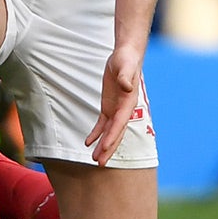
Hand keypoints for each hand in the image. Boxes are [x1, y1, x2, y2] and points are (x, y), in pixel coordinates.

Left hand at [85, 44, 145, 164]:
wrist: (126, 56)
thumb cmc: (127, 60)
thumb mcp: (125, 66)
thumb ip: (125, 77)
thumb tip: (126, 87)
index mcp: (129, 103)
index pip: (120, 123)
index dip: (112, 136)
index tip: (104, 147)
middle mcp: (124, 110)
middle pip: (116, 133)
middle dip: (108, 148)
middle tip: (99, 163)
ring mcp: (116, 109)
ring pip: (109, 132)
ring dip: (102, 145)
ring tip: (94, 159)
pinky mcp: (109, 106)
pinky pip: (102, 124)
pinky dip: (96, 133)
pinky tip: (88, 142)